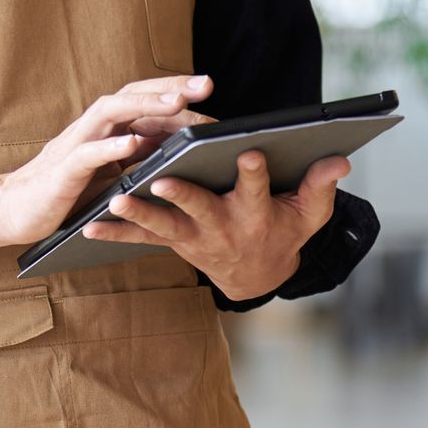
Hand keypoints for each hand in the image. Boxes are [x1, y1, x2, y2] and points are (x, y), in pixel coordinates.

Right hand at [0, 74, 216, 246]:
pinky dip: (110, 146)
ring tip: (177, 103)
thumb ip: (136, 160)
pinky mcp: (62, 171)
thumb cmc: (63, 194)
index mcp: (104, 131)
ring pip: (111, 113)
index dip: (174, 93)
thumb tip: (178, 150)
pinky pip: (87, 153)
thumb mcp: (109, 176)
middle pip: (132, 95)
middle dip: (169, 87)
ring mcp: (74, 146)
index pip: (142, 101)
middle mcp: (90, 130)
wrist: (10, 211)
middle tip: (206, 84)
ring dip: (145, 105)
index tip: (208, 91)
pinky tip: (134, 143)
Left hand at [81, 149, 350, 301]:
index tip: (249, 152)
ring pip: (162, 226)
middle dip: (182, 194)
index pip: (255, 188)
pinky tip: (87, 228)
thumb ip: (320, 186)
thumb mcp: (308, 214)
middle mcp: (221, 226)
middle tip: (162, 181)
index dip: (253, 171)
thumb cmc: (283, 231)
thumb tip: (340, 159)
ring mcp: (193, 237)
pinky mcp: (171, 243)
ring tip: (115, 201)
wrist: (256, 275)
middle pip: (200, 207)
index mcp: (255, 213)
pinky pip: (138, 242)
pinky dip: (113, 236)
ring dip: (137, 214)